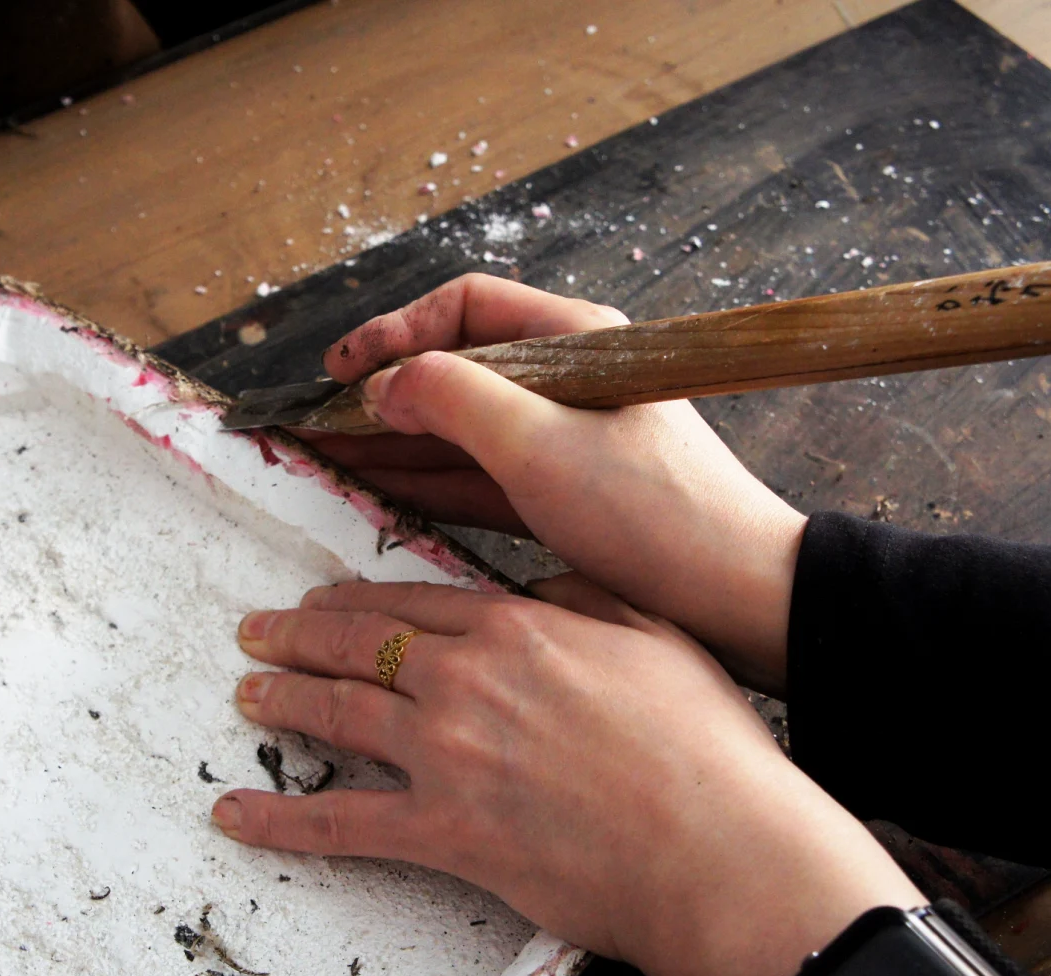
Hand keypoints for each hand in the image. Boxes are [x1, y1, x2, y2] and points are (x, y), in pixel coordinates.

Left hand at [212, 578, 921, 975]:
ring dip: (283, 700)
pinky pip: (340, 823)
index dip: (357, 600)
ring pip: (339, 713)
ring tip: (249, 694)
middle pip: (358, 644)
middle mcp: (467, 679)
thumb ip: (586, 597)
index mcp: (518, 627)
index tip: (325, 600)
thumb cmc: (706, 746)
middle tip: (259, 631)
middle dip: (299, 634)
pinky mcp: (442, 832)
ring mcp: (446, 755)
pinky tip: (237, 815)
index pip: (412, 601)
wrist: (721, 847)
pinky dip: (280, 821)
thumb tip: (540, 586)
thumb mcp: (655, 634)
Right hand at [302, 274, 804, 693]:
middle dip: (381, 394)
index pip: (466, 307)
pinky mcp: (564, 494)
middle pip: (455, 370)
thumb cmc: (652, 510)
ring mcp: (565, 440)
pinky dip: (428, 481)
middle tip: (314, 421)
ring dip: (395, 442)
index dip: (396, 330)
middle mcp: (567, 382)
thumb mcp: (539, 445)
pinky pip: (479, 476)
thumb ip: (452, 399)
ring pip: (461, 429)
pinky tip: (379, 489)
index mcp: (575, 341)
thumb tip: (385, 384)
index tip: (341, 369)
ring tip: (325, 457)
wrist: (736, 593)